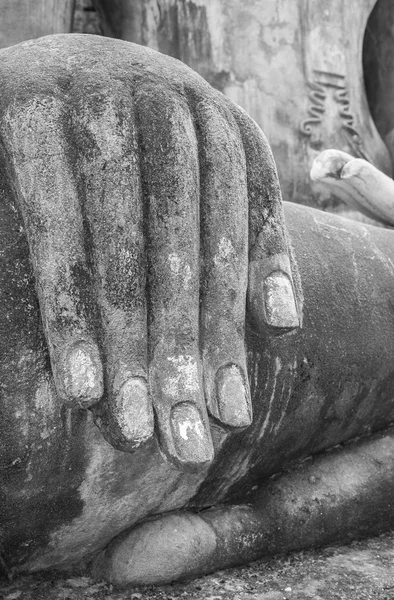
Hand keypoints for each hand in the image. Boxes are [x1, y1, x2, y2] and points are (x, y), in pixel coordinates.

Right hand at [0, 35, 300, 467]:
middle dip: (181, 354)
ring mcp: (95, 103)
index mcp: (216, 123)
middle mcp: (164, 105)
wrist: (57, 67)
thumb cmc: (140, 140)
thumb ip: (250, 245)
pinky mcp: (29, 114)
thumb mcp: (206, 183)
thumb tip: (285, 326)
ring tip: (133, 429)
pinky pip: (51, 230)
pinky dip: (66, 311)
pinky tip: (79, 384)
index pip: (231, 245)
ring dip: (127, 349)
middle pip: (179, 254)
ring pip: (118, 250)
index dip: (230, 333)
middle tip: (183, 442)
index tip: (232, 414)